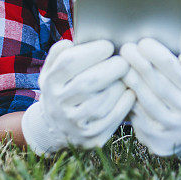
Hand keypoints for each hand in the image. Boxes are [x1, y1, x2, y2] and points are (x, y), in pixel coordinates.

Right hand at [21, 38, 134, 155]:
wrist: (56, 127)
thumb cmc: (63, 88)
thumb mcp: (52, 70)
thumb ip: (59, 54)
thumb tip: (70, 42)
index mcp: (51, 83)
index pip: (69, 62)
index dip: (92, 51)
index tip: (108, 46)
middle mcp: (59, 104)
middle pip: (88, 82)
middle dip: (111, 67)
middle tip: (124, 60)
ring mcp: (74, 123)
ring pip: (102, 101)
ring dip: (120, 85)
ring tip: (127, 75)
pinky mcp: (90, 137)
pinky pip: (113, 117)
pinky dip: (125, 102)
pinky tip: (129, 91)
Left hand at [120, 38, 180, 160]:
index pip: (174, 69)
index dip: (156, 53)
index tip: (143, 42)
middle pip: (158, 85)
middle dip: (139, 63)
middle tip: (126, 49)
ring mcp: (175, 134)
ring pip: (146, 102)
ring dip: (131, 81)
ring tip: (122, 66)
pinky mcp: (159, 145)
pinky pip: (139, 119)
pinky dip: (130, 101)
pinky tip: (123, 87)